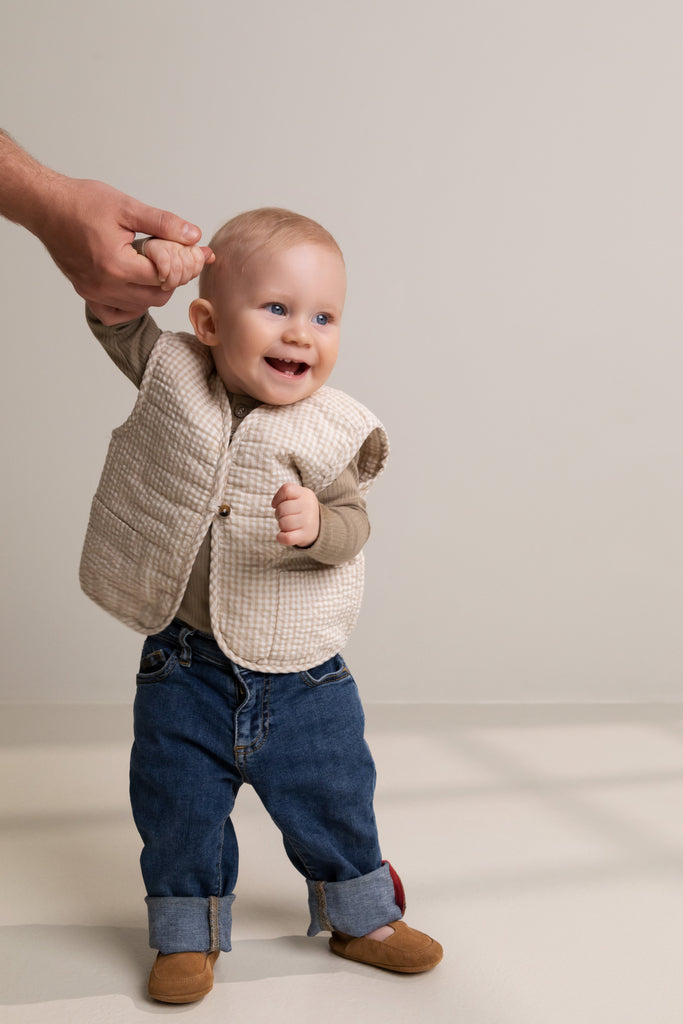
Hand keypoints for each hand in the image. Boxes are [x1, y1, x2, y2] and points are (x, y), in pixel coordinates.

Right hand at [41, 178, 213, 322]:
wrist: (45, 206)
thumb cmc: (80, 202)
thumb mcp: (127, 207)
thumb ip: (164, 223)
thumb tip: (194, 235)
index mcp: (116, 265)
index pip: (165, 277)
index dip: (184, 265)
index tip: (192, 251)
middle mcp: (104, 286)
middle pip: (157, 297)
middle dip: (174, 279)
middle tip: (177, 259)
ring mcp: (93, 293)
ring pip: (140, 307)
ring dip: (155, 291)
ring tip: (156, 266)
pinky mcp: (86, 293)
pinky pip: (116, 314)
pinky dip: (132, 305)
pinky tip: (137, 285)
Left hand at [272, 482, 320, 546]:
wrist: (319, 525)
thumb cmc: (302, 509)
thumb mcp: (299, 495)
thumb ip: (286, 494)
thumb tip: (274, 504)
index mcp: (305, 494)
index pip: (287, 490)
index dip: (277, 497)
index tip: (277, 504)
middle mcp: (308, 506)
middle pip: (282, 508)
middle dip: (278, 513)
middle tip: (285, 516)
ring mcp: (307, 522)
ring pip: (283, 523)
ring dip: (281, 525)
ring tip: (287, 524)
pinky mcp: (305, 536)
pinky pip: (287, 538)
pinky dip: (281, 537)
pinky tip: (282, 535)